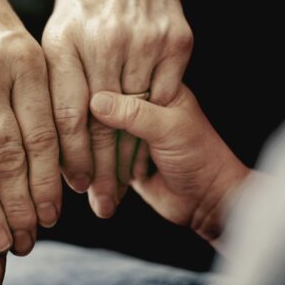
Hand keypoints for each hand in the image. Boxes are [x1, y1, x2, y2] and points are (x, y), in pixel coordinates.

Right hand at [0, 0, 60, 255]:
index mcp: (24, 61)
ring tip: (8, 235)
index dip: (54, 176)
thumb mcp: (20, 42)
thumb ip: (39, 89)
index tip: (62, 205)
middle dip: (27, 199)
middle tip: (37, 231)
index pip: (45, 133)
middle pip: (13, 152)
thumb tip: (65, 141)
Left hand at [42, 0, 198, 216]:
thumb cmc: (87, 12)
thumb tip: (34, 138)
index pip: (64, 114)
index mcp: (65, 44)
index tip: (71, 186)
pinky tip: (142, 159)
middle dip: (98, 171)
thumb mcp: (59, 41)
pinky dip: (153, 133)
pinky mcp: (176, 43)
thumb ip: (51, 85)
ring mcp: (142, 41)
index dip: (67, 156)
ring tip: (117, 194)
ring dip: (126, 163)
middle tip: (99, 204)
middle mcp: (103, 42)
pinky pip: (163, 101)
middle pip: (99, 123)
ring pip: (135, 118)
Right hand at [90, 87, 249, 243]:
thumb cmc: (200, 158)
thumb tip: (96, 101)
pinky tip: (88, 175)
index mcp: (155, 88)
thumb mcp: (168, 129)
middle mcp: (139, 108)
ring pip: (97, 135)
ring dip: (92, 153)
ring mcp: (129, 133)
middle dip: (91, 129)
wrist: (206, 201)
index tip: (79, 105)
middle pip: (102, 110)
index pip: (116, 83)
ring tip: (86, 168)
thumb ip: (134, 114)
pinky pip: (99, 158)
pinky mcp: (121, 157)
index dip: (97, 93)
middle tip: (82, 143)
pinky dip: (94, 168)